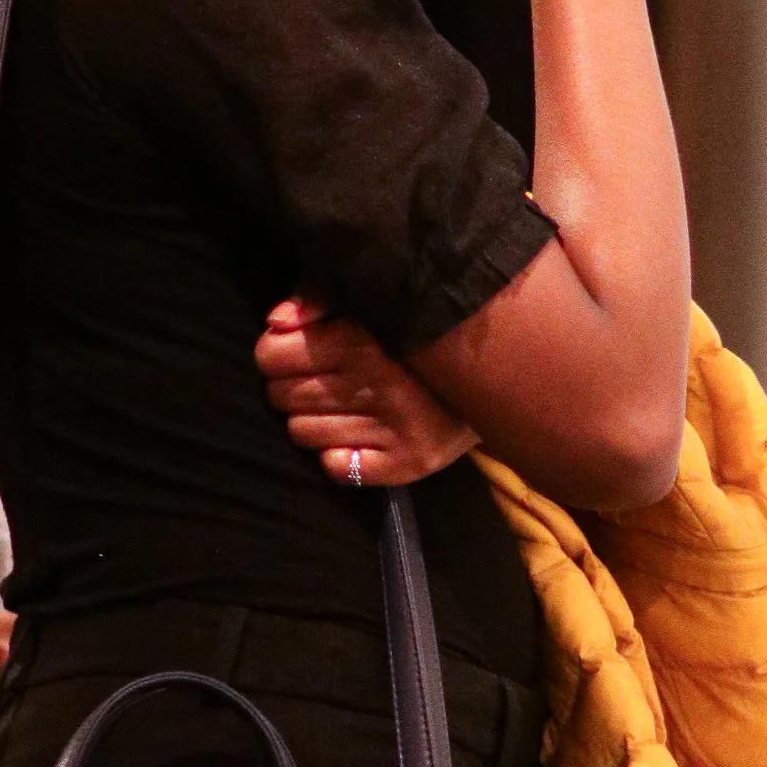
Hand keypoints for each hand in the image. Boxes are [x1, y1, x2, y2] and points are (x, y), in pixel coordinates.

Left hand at [254, 297, 476, 487]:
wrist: (495, 368)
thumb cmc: (416, 329)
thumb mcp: (367, 300)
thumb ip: (318, 298)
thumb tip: (276, 322)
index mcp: (357, 340)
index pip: (270, 355)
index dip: (274, 353)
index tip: (294, 352)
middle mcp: (373, 384)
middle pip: (280, 396)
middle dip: (289, 386)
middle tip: (317, 380)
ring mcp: (392, 428)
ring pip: (300, 433)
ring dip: (310, 419)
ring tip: (338, 406)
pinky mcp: (408, 462)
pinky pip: (336, 468)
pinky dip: (337, 455)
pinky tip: (355, 437)